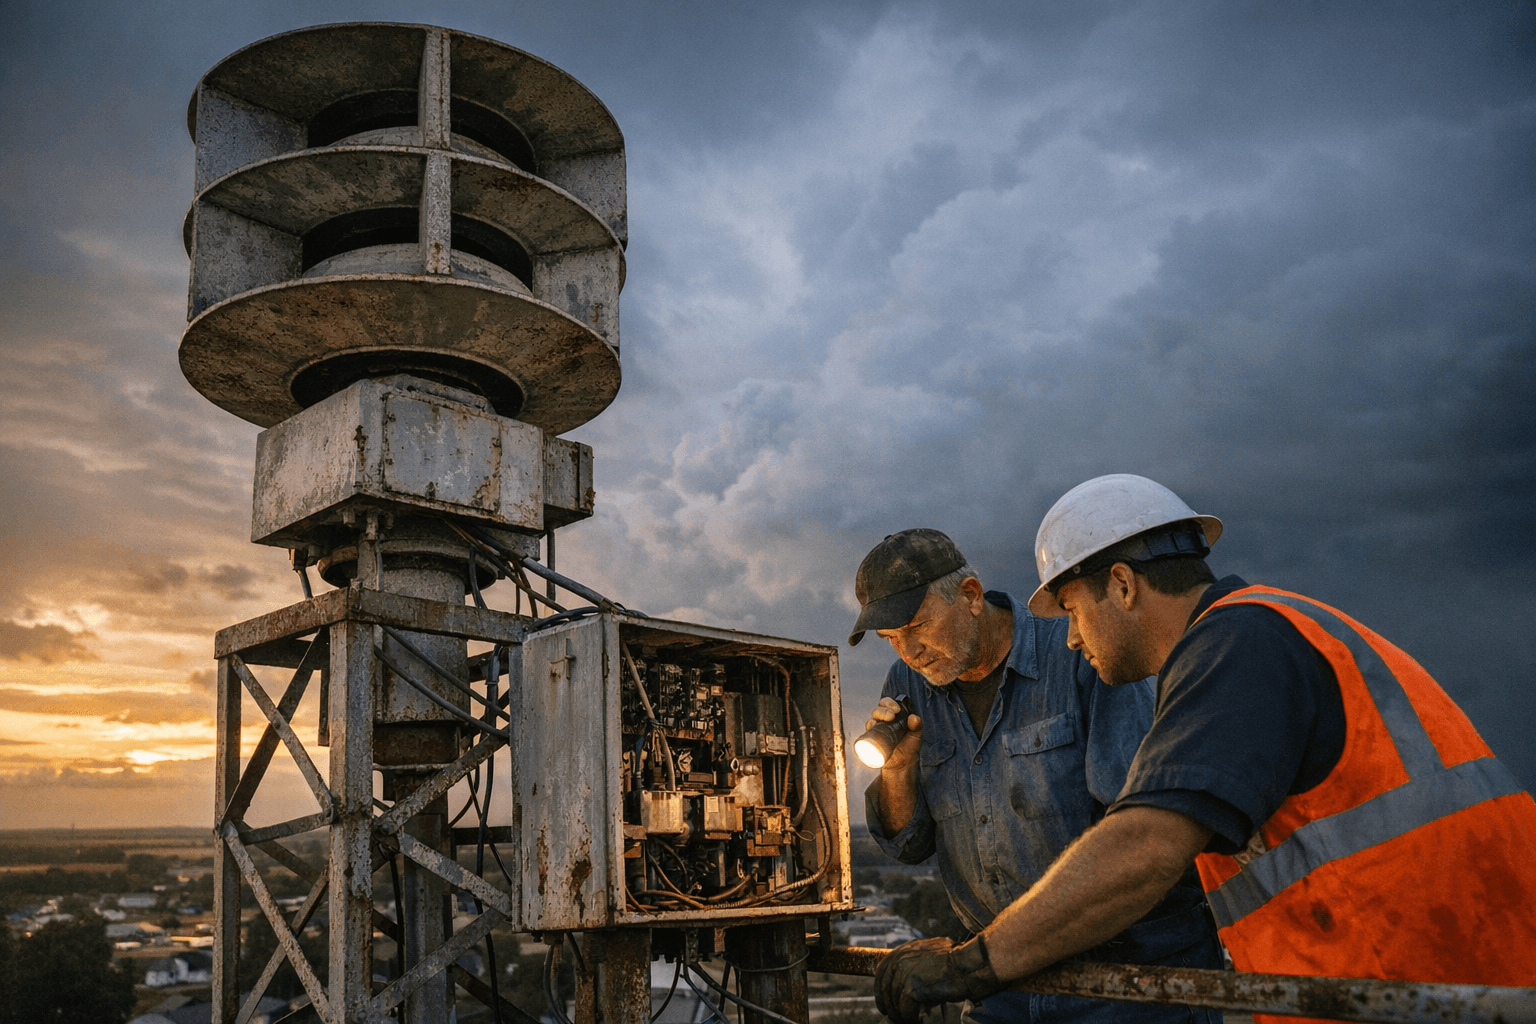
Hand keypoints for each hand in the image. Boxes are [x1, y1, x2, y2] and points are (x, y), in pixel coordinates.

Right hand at [865, 696, 922, 770]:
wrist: (902, 765)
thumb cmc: (909, 748)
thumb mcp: (916, 735)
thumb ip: (917, 725)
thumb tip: (914, 717)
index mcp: (893, 717)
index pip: (887, 704)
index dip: (889, 703)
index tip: (896, 709)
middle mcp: (883, 722)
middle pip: (877, 710)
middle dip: (882, 711)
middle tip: (890, 716)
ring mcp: (877, 731)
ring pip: (871, 719)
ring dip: (875, 718)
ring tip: (882, 722)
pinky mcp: (872, 741)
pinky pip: (866, 733)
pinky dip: (868, 729)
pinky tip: (872, 728)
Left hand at [874, 935, 999, 1023]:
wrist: (969, 966)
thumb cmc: (957, 963)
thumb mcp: (931, 957)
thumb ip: (916, 966)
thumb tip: (908, 989)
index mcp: (905, 950)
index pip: (882, 971)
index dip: (881, 990)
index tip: (884, 1004)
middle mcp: (901, 959)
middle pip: (886, 989)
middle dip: (890, 1007)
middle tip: (897, 1018)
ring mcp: (905, 973)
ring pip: (895, 1002)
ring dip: (902, 1016)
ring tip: (911, 1021)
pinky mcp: (912, 988)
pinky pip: (906, 1010)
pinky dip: (911, 1019)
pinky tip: (919, 1022)